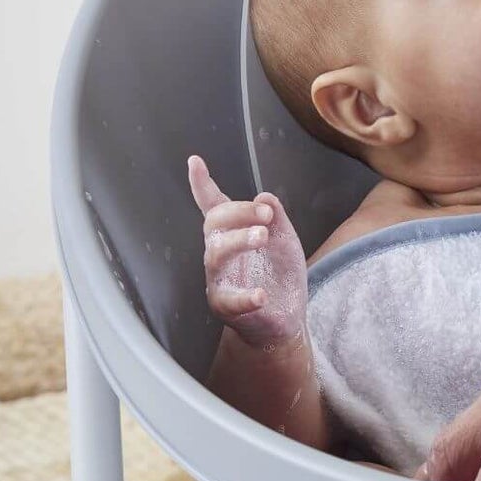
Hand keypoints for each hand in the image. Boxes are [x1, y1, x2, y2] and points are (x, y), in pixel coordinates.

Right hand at [187, 155, 306, 350]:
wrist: (286, 318)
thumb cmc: (280, 276)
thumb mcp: (285, 242)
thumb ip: (277, 220)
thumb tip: (265, 196)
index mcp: (232, 233)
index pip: (214, 206)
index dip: (202, 185)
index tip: (195, 162)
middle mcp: (219, 253)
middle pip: (215, 224)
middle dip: (239, 213)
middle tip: (266, 215)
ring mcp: (218, 279)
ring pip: (216, 255)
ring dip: (239, 241)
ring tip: (262, 236)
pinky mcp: (225, 306)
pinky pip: (228, 300)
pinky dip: (246, 297)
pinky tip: (261, 294)